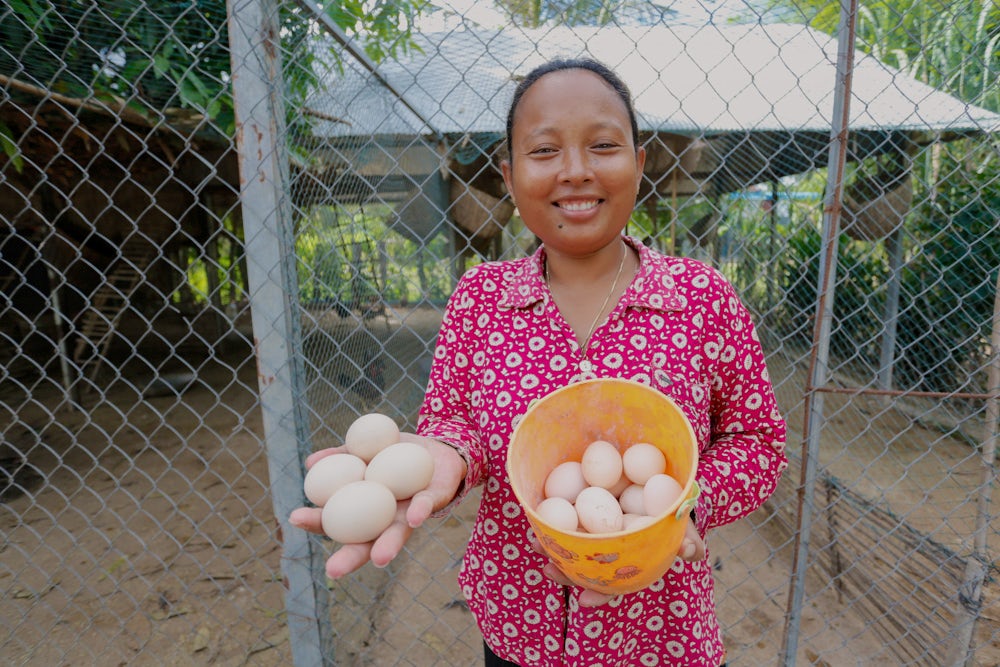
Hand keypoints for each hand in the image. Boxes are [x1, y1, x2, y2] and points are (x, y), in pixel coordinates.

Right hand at [288, 433, 466, 579]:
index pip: (337, 520)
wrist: (439, 447)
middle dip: (350, 558)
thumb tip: (310, 464)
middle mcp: (386, 517)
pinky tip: (413, 518)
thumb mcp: (365, 449)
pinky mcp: (434, 499)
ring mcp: (410, 512)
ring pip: (398, 532)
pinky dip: (419, 511)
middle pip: (366, 542)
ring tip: (379, 558)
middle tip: (332, 571)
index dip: (317, 522)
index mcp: (365, 507)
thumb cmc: (396, 453)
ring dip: (389, 545)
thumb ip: (341, 455)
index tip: (295, 518)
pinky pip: (425, 505)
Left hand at [533, 517, 706, 606]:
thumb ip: (688, 541)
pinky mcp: (582, 504)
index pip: (612, 584)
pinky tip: (537, 512)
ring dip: (551, 544)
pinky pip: (564, 512)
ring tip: (535, 543)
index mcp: (628, 560)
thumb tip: (688, 551)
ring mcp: (593, 529)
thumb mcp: (683, 527)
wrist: (662, 478)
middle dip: (565, 571)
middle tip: (549, 569)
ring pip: (571, 543)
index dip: (599, 593)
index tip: (584, 601)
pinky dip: (551, 515)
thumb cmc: (672, 511)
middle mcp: (607, 549)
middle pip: (584, 567)